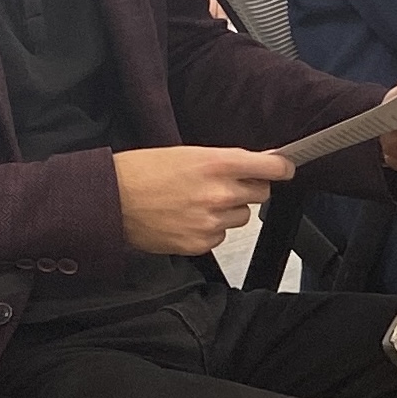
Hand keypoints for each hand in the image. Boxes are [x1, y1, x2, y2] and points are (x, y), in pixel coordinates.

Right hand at [115, 145, 294, 255]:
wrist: (111, 200)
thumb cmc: (142, 172)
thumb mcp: (187, 154)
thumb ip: (225, 161)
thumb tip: (256, 163)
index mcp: (217, 164)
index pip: (271, 167)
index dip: (282, 168)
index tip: (286, 168)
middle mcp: (219, 193)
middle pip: (261, 194)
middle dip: (248, 189)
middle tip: (223, 186)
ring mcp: (211, 221)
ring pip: (241, 217)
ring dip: (227, 211)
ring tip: (196, 203)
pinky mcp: (201, 243)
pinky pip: (221, 237)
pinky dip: (210, 230)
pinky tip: (187, 219)